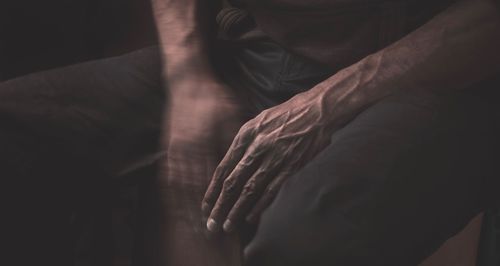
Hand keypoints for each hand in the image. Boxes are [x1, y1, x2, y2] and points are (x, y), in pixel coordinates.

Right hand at [160, 79, 243, 265]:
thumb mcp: (231, 117)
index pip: (213, 182)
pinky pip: (167, 173)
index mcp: (204, 144)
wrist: (188, 80)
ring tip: (189, 226)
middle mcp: (187, 151)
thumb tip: (241, 168)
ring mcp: (175, 149)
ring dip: (183, 207)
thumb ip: (233, 144)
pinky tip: (173, 202)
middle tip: (206, 233)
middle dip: (199, 213)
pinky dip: (170, 191)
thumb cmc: (214, 98)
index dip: (218, 203)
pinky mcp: (168, 145)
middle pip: (193, 189)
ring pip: (178, 185)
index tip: (223, 219)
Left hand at [202, 90, 335, 232]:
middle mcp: (257, 146)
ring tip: (228, 226)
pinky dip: (260, 206)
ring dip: (236, 210)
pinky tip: (250, 218)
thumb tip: (232, 165)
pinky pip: (272, 190)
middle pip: (232, 182)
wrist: (318, 109)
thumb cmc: (288, 114)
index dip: (212, 190)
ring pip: (249, 189)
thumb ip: (245, 142)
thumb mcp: (259, 120)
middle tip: (211, 224)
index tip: (205, 206)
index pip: (223, 168)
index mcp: (246, 134)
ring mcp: (275, 157)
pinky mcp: (292, 166)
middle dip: (219, 205)